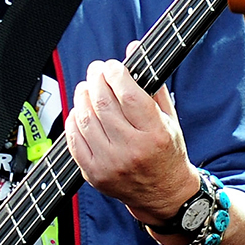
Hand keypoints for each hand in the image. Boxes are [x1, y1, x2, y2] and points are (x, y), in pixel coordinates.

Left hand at [68, 53, 197, 222]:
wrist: (164, 195)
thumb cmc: (168, 153)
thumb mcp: (170, 119)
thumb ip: (152, 84)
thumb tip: (134, 49)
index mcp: (155, 133)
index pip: (128, 95)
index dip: (116, 74)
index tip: (113, 66)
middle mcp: (132, 149)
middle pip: (104, 104)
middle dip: (97, 80)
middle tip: (96, 70)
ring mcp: (111, 164)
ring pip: (86, 120)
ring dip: (82, 97)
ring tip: (87, 88)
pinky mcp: (94, 174)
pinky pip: (75, 141)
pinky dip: (73, 121)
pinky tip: (79, 111)